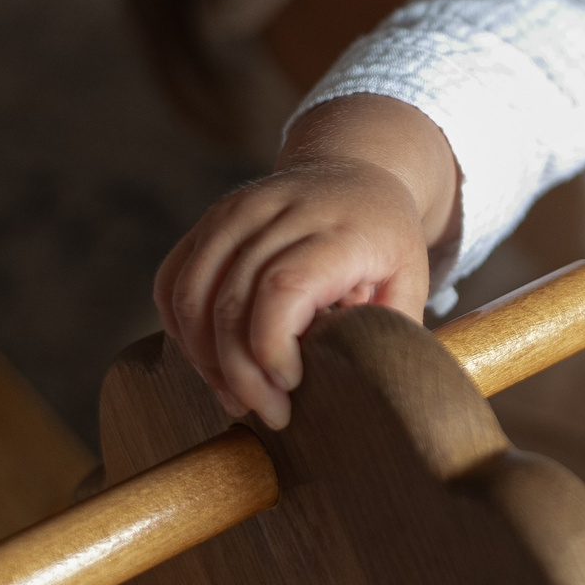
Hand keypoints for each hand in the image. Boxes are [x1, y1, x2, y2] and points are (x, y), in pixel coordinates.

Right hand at [152, 97, 455, 427]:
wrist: (355, 171)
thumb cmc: (384, 236)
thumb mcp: (412, 275)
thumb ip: (393, 327)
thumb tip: (371, 384)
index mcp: (336, 228)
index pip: (282, 288)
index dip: (272, 347)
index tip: (291, 385)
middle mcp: (278, 211)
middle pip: (231, 300)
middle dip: (240, 372)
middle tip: (269, 412)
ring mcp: (236, 212)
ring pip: (191, 294)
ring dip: (204, 359)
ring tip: (238, 396)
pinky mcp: (209, 221)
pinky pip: (172, 281)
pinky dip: (180, 330)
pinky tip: (210, 362)